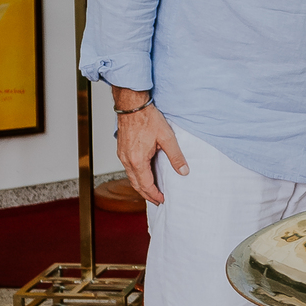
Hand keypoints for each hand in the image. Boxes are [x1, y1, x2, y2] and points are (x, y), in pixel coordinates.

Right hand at [112, 90, 188, 204]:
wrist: (132, 105)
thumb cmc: (147, 118)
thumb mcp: (167, 137)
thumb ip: (176, 156)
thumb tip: (184, 171)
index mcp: (137, 160)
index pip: (146, 185)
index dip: (154, 194)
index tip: (162, 199)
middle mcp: (127, 160)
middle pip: (136, 184)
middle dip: (147, 194)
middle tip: (157, 200)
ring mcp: (122, 155)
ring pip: (131, 177)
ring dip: (141, 186)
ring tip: (151, 191)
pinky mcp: (122, 150)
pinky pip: (128, 169)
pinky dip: (136, 176)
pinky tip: (143, 175)